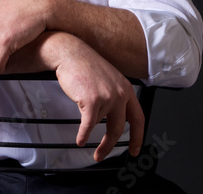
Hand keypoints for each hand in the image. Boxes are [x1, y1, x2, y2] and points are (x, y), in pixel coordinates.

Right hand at [54, 35, 144, 161]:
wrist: (70, 53)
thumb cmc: (85, 64)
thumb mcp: (108, 78)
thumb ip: (115, 96)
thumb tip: (112, 118)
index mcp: (126, 88)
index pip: (138, 118)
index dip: (138, 137)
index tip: (135, 149)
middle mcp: (119, 93)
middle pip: (119, 128)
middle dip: (109, 145)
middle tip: (102, 154)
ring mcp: (107, 97)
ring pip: (99, 123)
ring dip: (89, 130)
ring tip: (83, 135)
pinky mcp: (92, 101)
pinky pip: (88, 126)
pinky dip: (83, 135)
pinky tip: (80, 140)